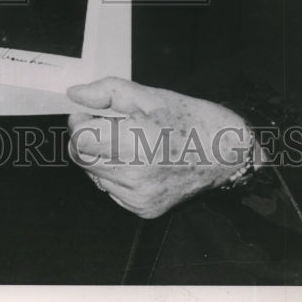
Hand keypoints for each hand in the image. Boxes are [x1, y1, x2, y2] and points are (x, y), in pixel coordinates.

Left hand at [67, 77, 252, 218]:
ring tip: (129, 143)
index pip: (81, 139)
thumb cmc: (190, 120)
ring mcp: (140, 196)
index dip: (78, 123)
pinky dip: (115, 174)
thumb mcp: (148, 95)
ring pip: (94, 174)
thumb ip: (106, 92)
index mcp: (137, 142)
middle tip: (108, 125)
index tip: (87, 114)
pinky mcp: (144, 209)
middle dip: (87, 139)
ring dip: (101, 157)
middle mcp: (137, 175)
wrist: (225, 154)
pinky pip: (111, 190)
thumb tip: (75, 94)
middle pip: (83, 157)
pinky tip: (137, 161)